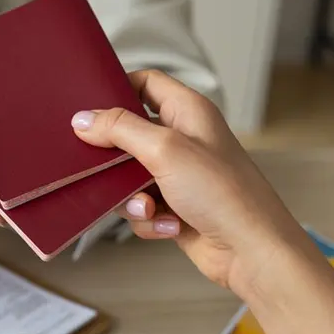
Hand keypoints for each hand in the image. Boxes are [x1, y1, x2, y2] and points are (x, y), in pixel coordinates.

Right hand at [71, 70, 319, 295]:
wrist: (250, 251)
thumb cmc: (224, 193)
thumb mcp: (165, 150)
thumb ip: (120, 129)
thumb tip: (84, 119)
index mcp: (188, 111)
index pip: (146, 83)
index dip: (118, 89)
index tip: (89, 107)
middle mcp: (183, 139)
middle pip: (129, 134)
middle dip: (115, 157)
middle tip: (103, 166)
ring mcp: (178, 175)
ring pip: (128, 177)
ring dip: (131, 197)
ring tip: (149, 206)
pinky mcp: (174, 206)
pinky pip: (140, 206)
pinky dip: (148, 219)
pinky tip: (169, 226)